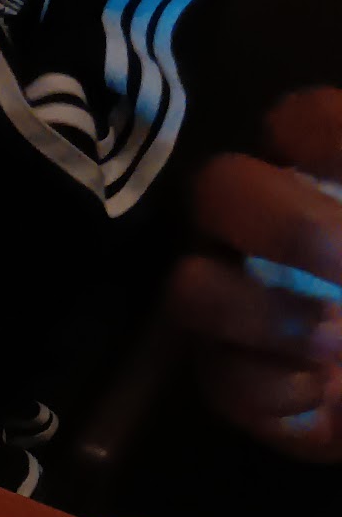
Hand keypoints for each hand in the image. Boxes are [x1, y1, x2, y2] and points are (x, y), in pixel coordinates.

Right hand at [170, 89, 341, 460]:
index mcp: (321, 178)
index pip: (300, 122)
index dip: (314, 136)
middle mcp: (262, 228)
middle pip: (217, 188)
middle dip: (287, 228)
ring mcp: (233, 300)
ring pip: (190, 288)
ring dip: (269, 317)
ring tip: (335, 346)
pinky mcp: (225, 374)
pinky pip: (216, 374)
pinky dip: (274, 388)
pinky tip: (321, 395)